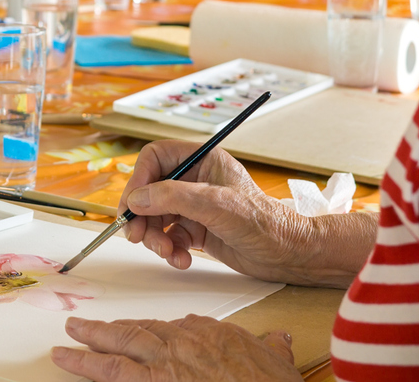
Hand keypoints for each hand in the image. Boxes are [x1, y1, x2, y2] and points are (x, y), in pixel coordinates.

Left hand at [51, 315, 299, 381]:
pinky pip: (115, 375)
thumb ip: (270, 347)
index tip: (145, 335)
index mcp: (208, 332)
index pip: (175, 327)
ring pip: (119, 347)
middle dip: (109, 330)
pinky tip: (72, 364)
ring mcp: (166, 363)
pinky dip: (90, 369)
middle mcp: (182, 342)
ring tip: (67, 342)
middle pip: (138, 331)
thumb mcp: (276, 360)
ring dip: (90, 343)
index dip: (156, 332)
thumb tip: (278, 339)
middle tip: (83, 328)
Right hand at [119, 141, 317, 283]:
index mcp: (202, 160)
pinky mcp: (196, 230)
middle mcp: (195, 180)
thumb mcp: (215, 204)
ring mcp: (194, 206)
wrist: (286, 254)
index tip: (132, 204)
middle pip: (149, 191)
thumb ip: (173, 198)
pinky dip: (169, 250)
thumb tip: (137, 199)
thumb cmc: (263, 221)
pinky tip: (182, 260)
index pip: (155, 158)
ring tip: (167, 253)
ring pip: (155, 217)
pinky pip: (168, 237)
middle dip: (142, 216)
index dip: (139, 179)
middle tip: (136, 236)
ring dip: (155, 238)